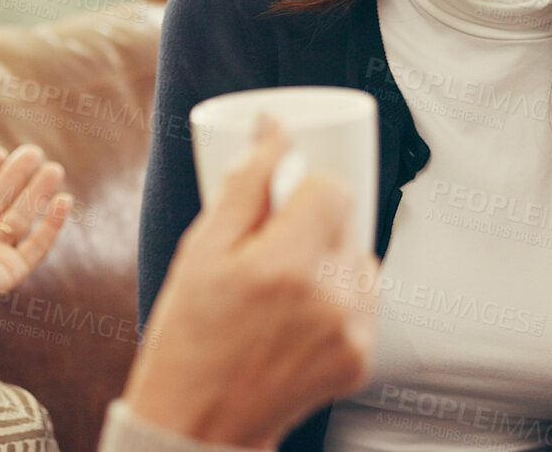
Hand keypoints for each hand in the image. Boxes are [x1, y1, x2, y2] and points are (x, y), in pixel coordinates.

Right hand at [123, 116, 377, 449]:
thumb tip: (274, 128)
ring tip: (282, 284)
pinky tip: (298, 313)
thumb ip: (244, 185)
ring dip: (328, 257)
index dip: (306, 186)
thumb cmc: (189, 336)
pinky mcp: (361, 357)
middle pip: (347, 221)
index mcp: (284, 266)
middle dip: (312, 221)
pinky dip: (338, 295)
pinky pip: (362, 299)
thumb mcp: (200, 252)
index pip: (332, 189)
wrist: (199, 423)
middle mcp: (328, 299)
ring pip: (358, 257)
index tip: (280, 199)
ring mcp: (351, 332)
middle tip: (271, 246)